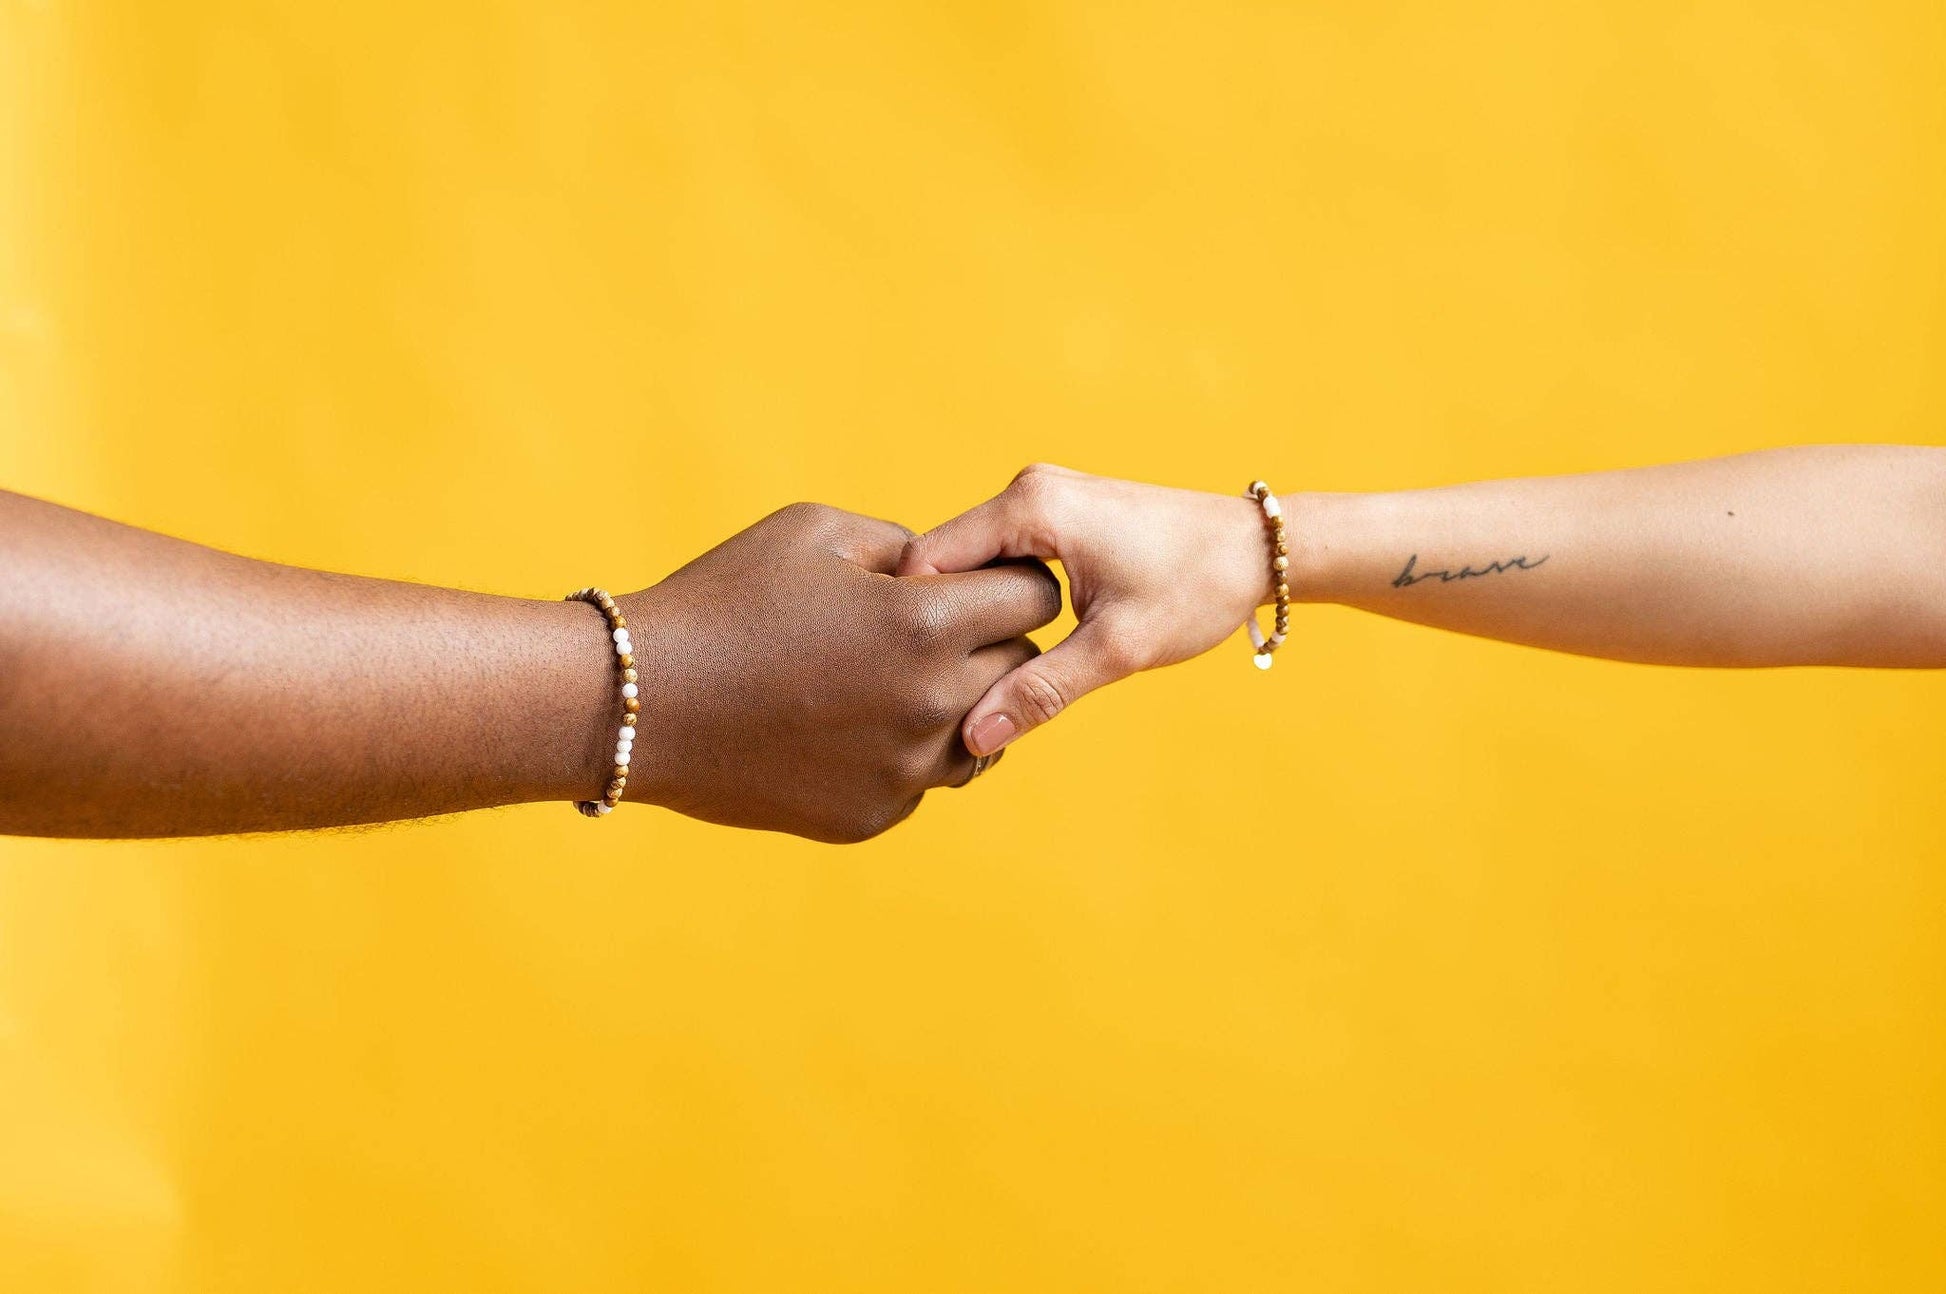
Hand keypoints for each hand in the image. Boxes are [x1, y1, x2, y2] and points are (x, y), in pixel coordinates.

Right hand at [619, 502, 1059, 842]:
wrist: (642, 700)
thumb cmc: (725, 599)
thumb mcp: (818, 533)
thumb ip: (906, 544)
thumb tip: (952, 570)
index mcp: (926, 622)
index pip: (1034, 598)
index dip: (1012, 580)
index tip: (983, 581)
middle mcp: (931, 703)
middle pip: (1019, 666)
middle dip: (989, 640)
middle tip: (932, 628)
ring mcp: (904, 771)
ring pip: (985, 735)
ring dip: (959, 703)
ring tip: (897, 677)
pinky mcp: (872, 816)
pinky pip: (923, 780)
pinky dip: (902, 752)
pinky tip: (847, 725)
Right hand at [899, 464, 1271, 755]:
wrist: (1258, 551)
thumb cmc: (1198, 587)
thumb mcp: (1117, 649)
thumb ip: (1040, 691)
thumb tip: (975, 737)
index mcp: (1029, 506)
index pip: (927, 562)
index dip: (915, 621)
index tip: (915, 676)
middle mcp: (1025, 489)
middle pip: (941, 562)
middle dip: (938, 621)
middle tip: (939, 686)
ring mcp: (1039, 497)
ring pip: (968, 564)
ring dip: (965, 615)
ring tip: (969, 673)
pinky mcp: (1054, 513)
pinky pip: (998, 558)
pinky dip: (993, 601)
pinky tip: (1004, 646)